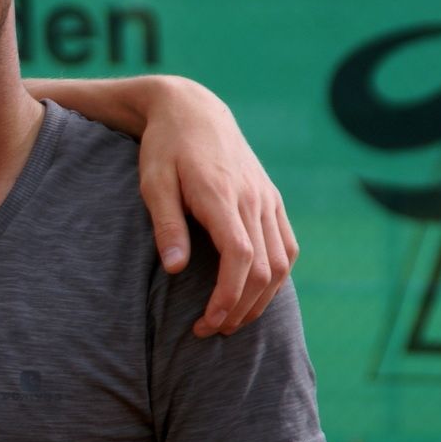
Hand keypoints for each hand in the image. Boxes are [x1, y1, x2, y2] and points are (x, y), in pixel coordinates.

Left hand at [136, 78, 297, 336]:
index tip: (207, 323)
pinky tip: (257, 293)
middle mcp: (253, 200)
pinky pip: (287, 246)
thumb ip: (166, 226)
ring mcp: (267, 199)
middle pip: (265, 269)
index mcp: (222, 197)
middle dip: (242, 308)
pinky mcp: (272, 199)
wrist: (192, 110)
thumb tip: (175, 270)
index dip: (229, 298)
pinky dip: (277, 276)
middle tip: (212, 331)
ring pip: (282, 262)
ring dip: (262, 299)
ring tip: (232, 320)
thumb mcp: (153, 183)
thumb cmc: (164, 149)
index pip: (241, 259)